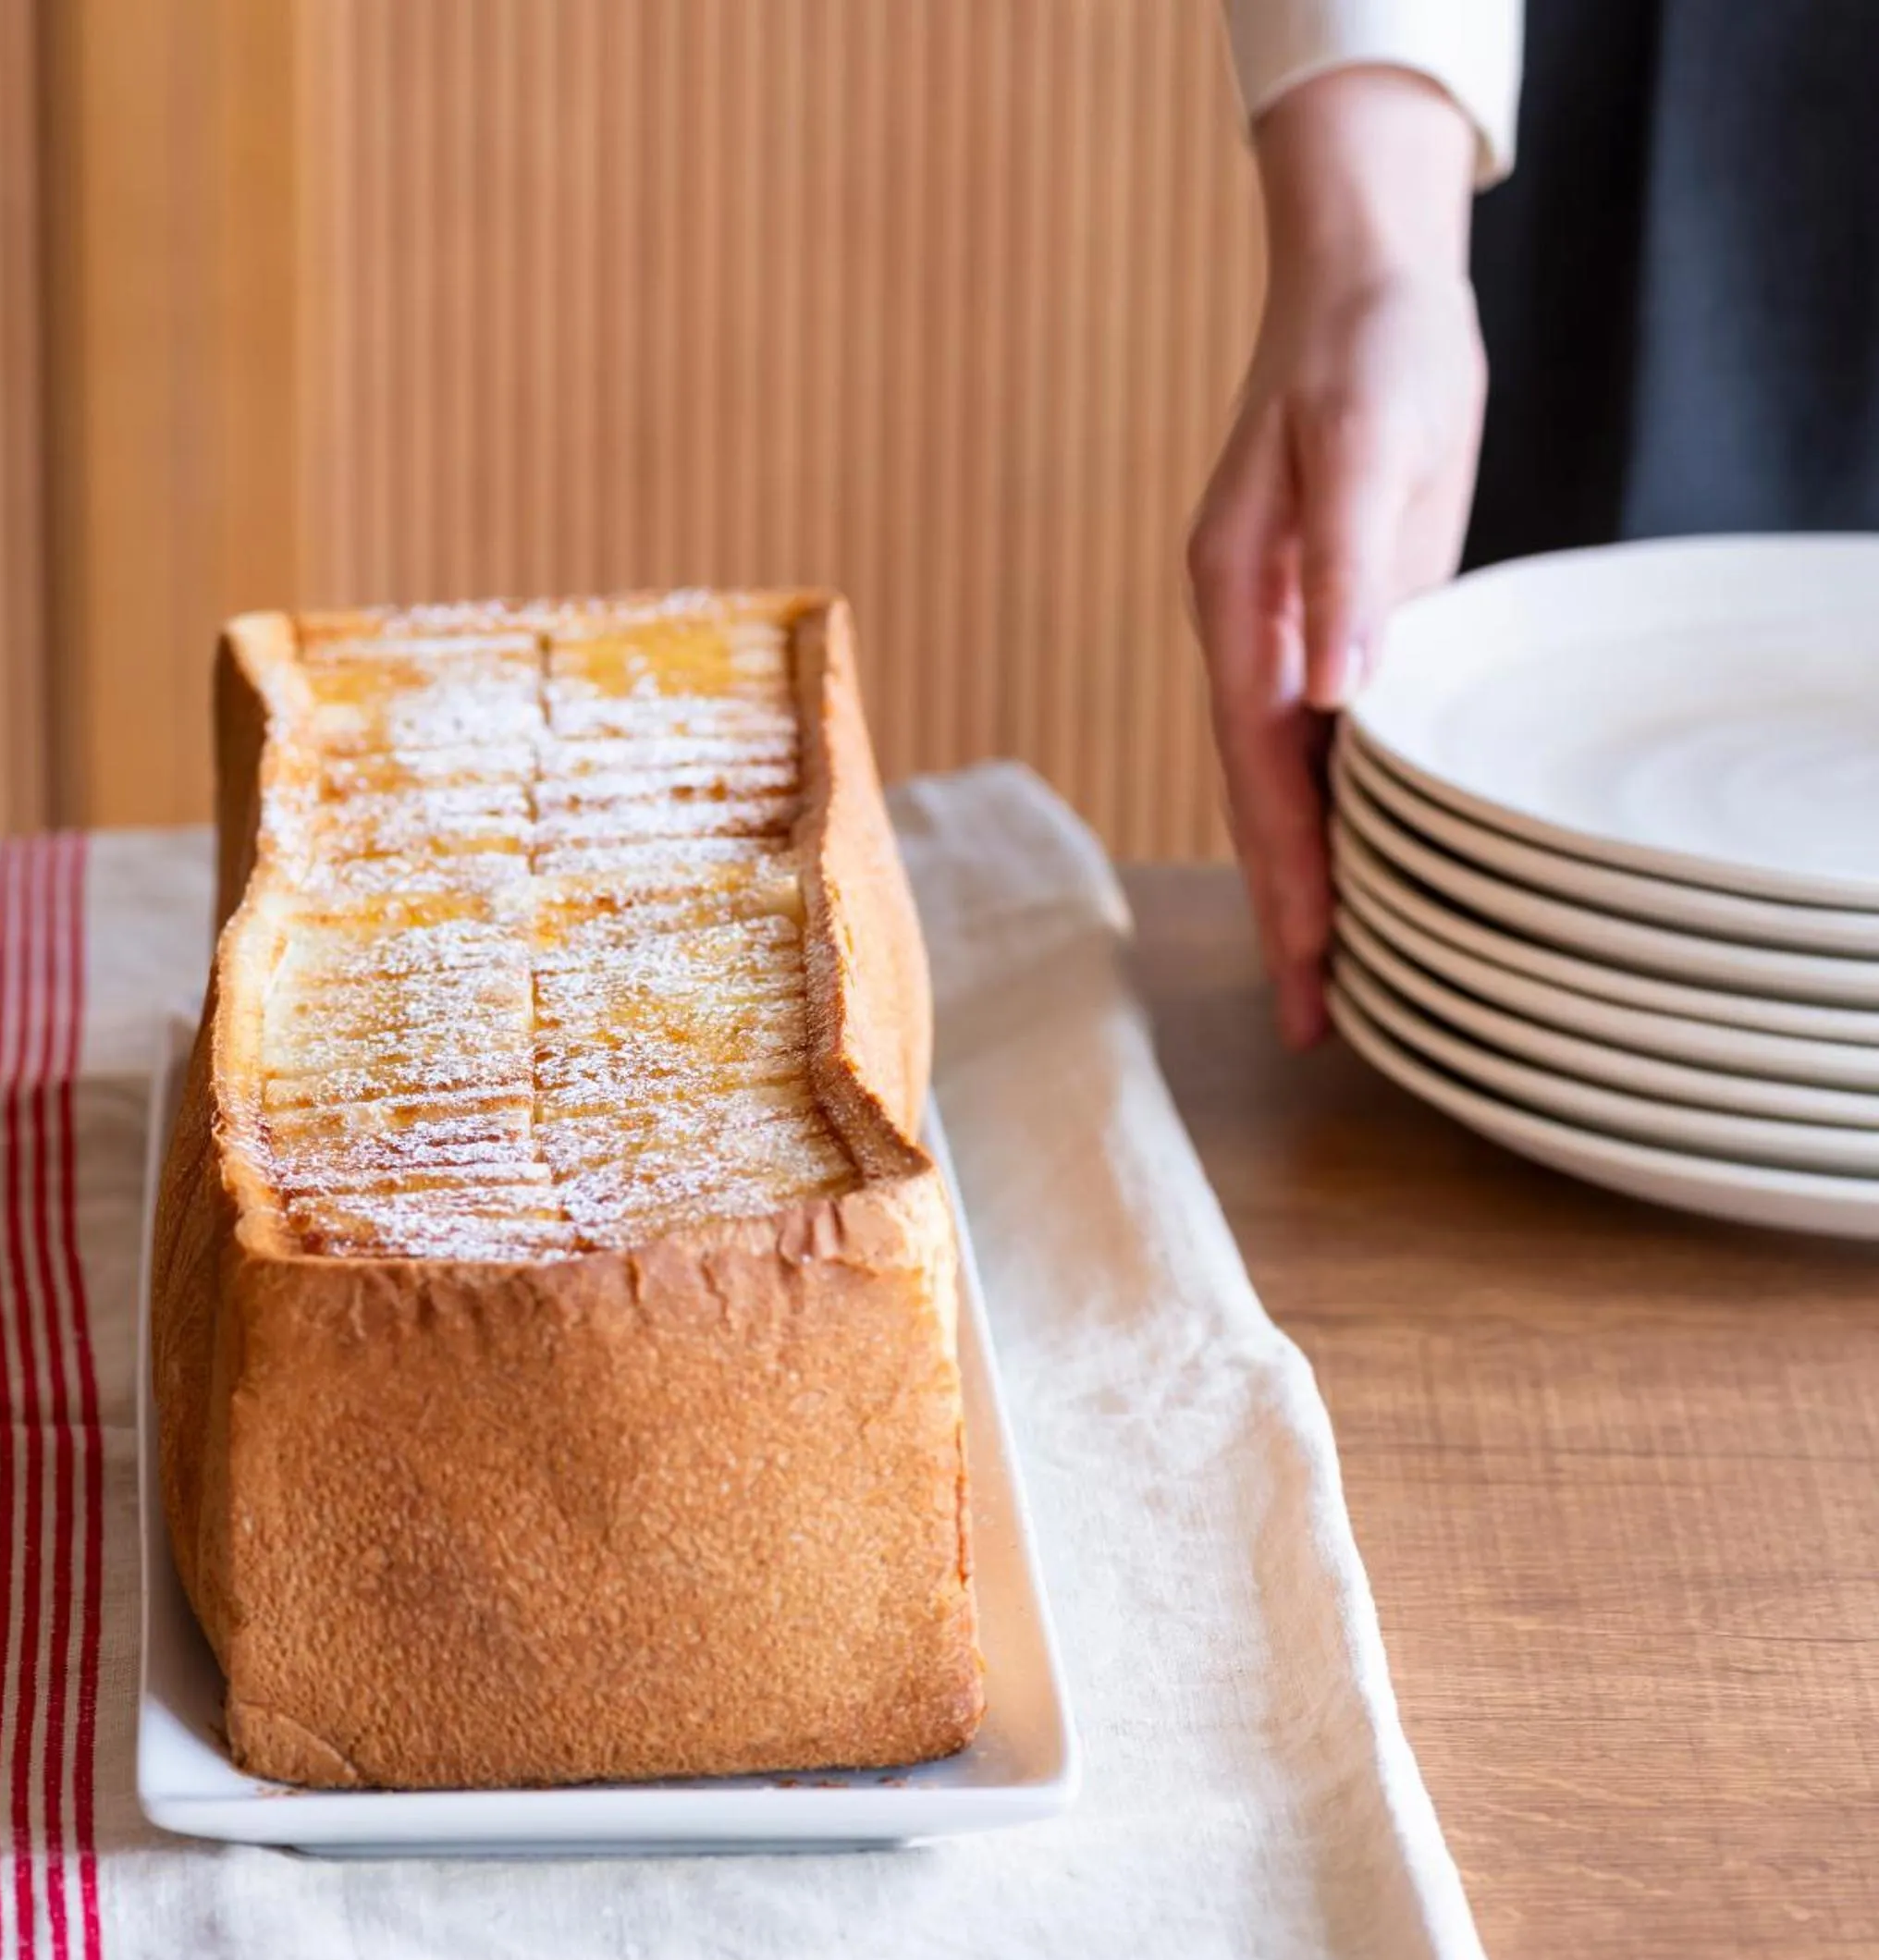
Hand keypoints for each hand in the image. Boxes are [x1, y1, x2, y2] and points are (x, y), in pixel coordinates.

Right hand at [1186, 67, 1486, 1047]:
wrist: (1368, 281)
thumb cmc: (1363, 349)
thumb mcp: (1360, 442)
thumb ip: (1344, 570)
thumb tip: (1332, 697)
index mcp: (1239, 605)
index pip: (1257, 771)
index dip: (1284, 873)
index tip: (1306, 967)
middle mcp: (1257, 637)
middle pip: (1264, 799)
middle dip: (1288, 911)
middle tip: (1313, 1023)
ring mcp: (1298, 635)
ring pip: (1298, 783)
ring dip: (1317, 878)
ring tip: (1339, 981)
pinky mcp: (1347, 621)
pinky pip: (1341, 744)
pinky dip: (1352, 816)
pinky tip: (1376, 871)